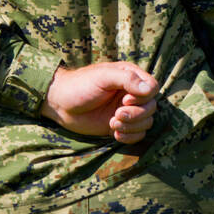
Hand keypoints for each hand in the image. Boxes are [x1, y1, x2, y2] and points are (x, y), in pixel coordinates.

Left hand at [41, 62, 158, 143]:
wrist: (60, 103)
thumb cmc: (80, 85)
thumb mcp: (103, 77)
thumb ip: (127, 79)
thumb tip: (150, 89)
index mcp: (130, 76)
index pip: (153, 88)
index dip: (143, 98)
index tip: (124, 100)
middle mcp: (131, 93)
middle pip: (151, 107)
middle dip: (136, 115)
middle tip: (116, 115)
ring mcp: (126, 110)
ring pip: (146, 122)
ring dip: (132, 126)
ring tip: (112, 124)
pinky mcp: (120, 125)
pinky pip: (137, 135)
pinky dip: (129, 137)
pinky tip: (114, 134)